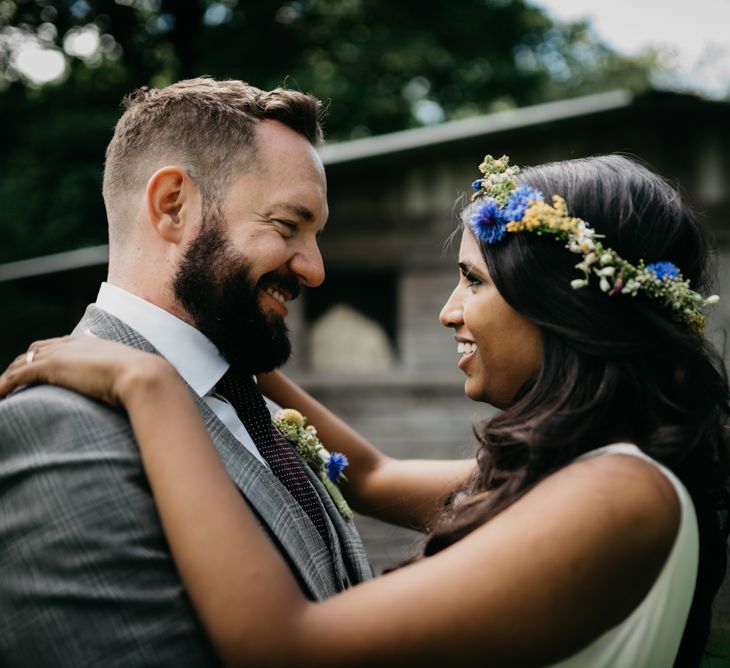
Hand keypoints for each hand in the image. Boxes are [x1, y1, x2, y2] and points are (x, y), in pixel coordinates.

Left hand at [0, 333, 176, 405]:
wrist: (145, 376)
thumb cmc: (146, 379)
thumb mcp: (134, 374)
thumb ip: (129, 376)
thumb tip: (144, 385)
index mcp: (91, 343)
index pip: (58, 345)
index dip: (46, 356)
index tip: (38, 369)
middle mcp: (72, 344)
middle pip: (36, 349)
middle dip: (23, 364)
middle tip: (13, 384)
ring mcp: (60, 354)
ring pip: (22, 362)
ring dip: (9, 377)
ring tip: (1, 393)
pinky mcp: (51, 367)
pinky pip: (17, 376)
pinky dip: (3, 386)